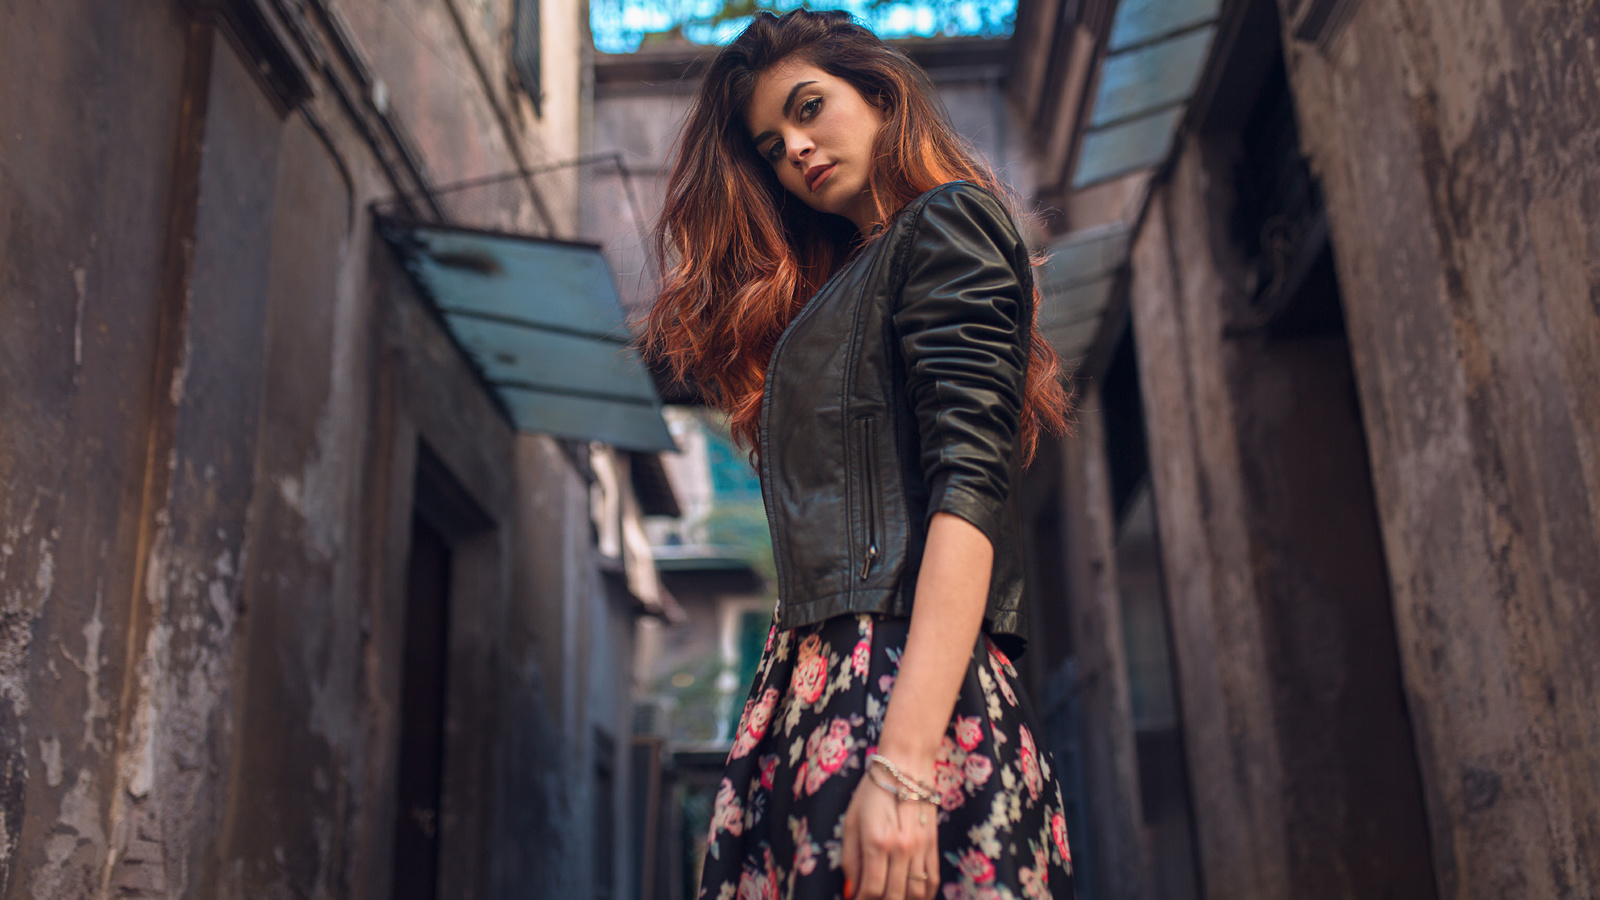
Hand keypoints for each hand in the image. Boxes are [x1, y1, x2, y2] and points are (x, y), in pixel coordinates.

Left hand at [841, 765, 939, 899]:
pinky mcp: (933, 845)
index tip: (855, 899)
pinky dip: (923, 895)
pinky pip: (933, 880)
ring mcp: (921, 848)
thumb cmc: (873, 791)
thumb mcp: (851, 822)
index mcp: (877, 842)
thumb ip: (851, 859)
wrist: (906, 766)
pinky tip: (912, 896)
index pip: (871, 889)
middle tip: (870, 898)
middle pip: (894, 896)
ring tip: (889, 896)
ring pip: (916, 893)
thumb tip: (852, 890)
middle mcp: (901, 849)